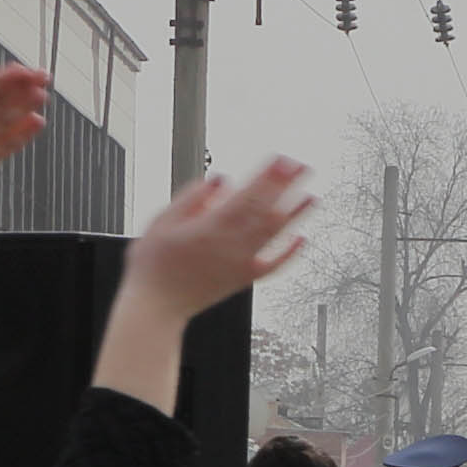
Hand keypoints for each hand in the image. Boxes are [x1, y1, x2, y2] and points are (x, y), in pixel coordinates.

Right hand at [95, 159, 315, 399]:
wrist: (156, 306)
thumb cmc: (154, 265)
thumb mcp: (162, 222)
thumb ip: (192, 198)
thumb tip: (221, 181)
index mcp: (212, 227)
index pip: (249, 195)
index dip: (269, 176)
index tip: (284, 160)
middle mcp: (232, 245)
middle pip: (268, 210)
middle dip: (287, 187)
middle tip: (303, 166)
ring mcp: (242, 263)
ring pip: (275, 235)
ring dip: (296, 214)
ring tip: (312, 196)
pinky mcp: (245, 280)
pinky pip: (274, 265)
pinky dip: (290, 252)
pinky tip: (302, 239)